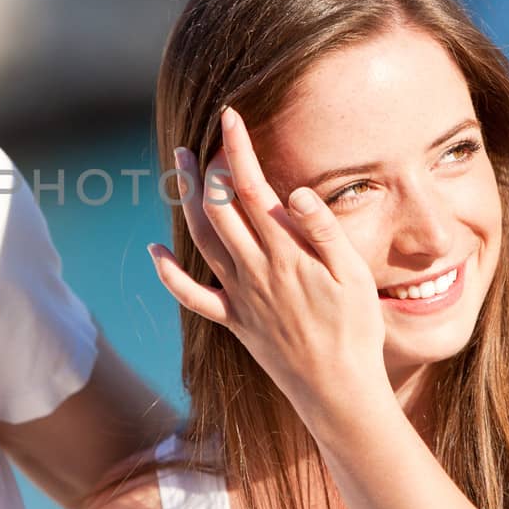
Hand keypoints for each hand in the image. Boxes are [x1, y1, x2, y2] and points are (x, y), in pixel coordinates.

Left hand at [148, 106, 388, 427]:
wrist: (338, 390)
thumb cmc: (355, 330)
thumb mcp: (353, 275)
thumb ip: (322, 230)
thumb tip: (291, 192)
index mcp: (284, 251)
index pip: (250, 187)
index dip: (236, 149)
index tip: (230, 118)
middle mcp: (254, 269)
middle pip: (216, 208)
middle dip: (204, 171)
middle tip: (198, 144)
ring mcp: (239, 295)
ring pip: (201, 240)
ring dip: (185, 203)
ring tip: (178, 173)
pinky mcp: (233, 321)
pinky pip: (191, 296)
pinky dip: (168, 273)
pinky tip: (153, 250)